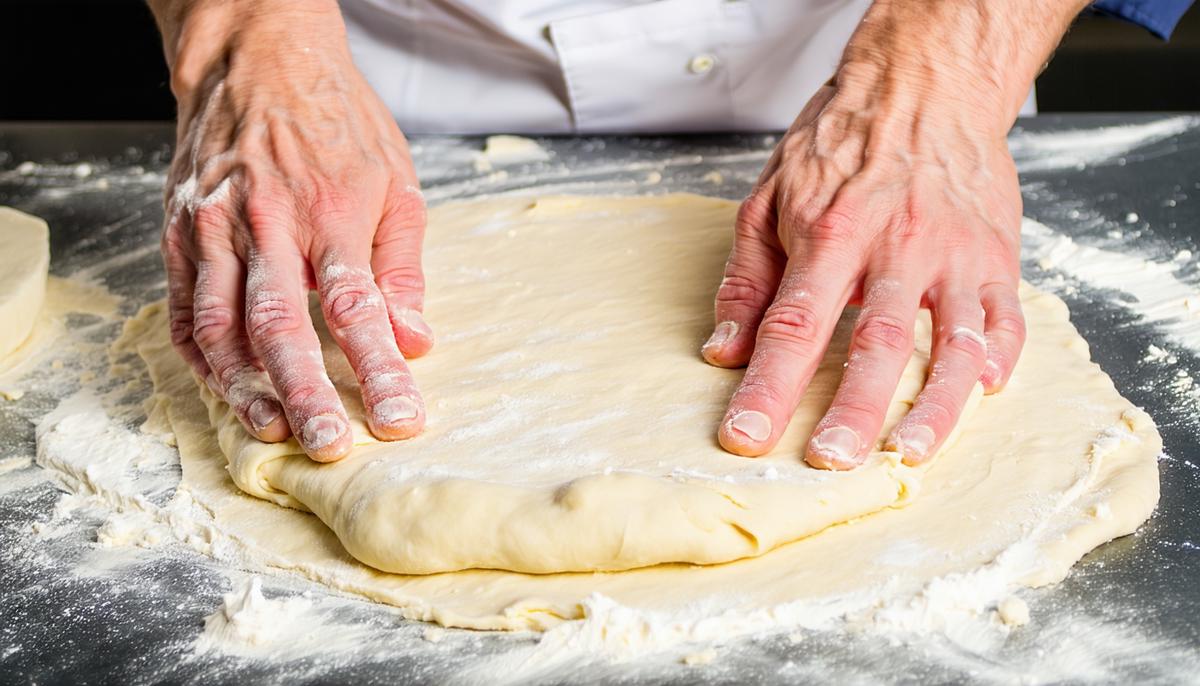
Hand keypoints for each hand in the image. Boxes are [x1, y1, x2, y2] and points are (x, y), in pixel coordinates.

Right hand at [155, 1, 430, 460]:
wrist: (257, 58)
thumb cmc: (339, 123)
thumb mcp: (395, 182)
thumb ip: (402, 266)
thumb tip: (418, 339)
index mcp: (332, 211)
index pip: (357, 308)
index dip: (379, 370)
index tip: (401, 420)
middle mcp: (268, 223)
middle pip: (283, 325)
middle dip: (307, 394)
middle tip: (328, 446)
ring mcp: (215, 228)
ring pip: (223, 324)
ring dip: (246, 386)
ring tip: (273, 430)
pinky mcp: (181, 231)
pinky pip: (185, 306)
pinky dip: (204, 356)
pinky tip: (227, 390)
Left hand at [702, 0, 1083, 468]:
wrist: (923, 86)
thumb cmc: (839, 145)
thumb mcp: (768, 199)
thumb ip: (747, 281)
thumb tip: (722, 352)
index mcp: (832, 235)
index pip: (795, 326)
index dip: (768, 388)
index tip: (746, 436)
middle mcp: (898, 248)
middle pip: (878, 344)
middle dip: (853, 411)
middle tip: (831, 462)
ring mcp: (955, 254)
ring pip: (953, 343)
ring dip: (934, 408)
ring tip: (908, 455)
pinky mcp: (996, 256)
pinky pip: (1006, 318)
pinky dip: (998, 361)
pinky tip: (981, 396)